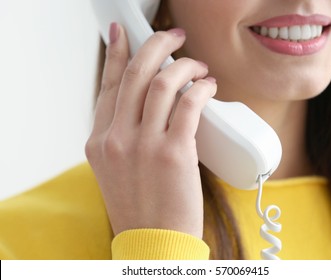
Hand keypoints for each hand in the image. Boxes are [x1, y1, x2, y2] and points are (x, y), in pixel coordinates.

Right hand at [85, 23, 216, 238]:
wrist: (153, 244)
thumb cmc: (141, 208)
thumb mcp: (119, 169)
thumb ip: (126, 135)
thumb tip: (152, 101)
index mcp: (100, 141)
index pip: (107, 84)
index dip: (115, 53)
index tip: (123, 32)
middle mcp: (117, 138)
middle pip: (135, 73)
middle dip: (156, 44)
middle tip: (173, 37)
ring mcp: (143, 144)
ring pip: (163, 82)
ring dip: (185, 65)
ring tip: (199, 67)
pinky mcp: (174, 153)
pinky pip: (190, 103)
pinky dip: (202, 88)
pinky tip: (209, 87)